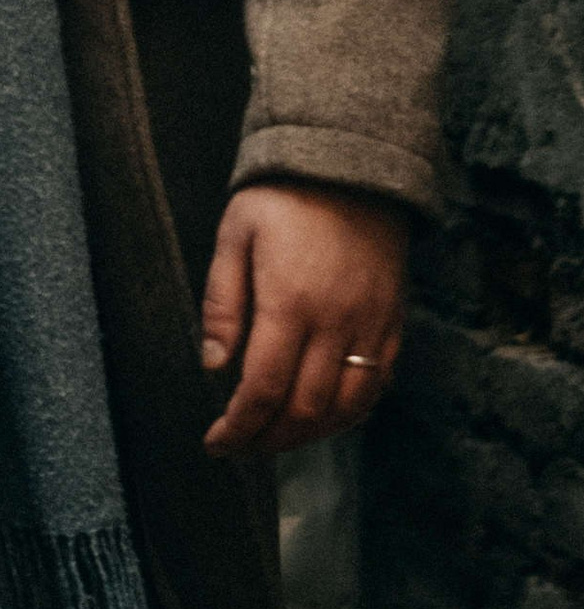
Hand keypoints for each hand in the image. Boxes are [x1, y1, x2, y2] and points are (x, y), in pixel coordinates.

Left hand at [199, 181, 408, 457]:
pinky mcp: (393, 323)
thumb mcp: (235, 233)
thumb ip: (222, 302)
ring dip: (309, 435)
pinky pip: (376, 388)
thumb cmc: (283, 196)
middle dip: (269, 439)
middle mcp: (336, 323)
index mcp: (289, 301)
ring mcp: (371, 326)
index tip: (217, 443)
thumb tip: (214, 364)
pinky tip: (323, 416)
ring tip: (276, 437)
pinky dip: (349, 414)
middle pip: (305, 410)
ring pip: (345, 409)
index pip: (262, 388)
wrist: (352, 163)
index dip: (239, 427)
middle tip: (242, 446)